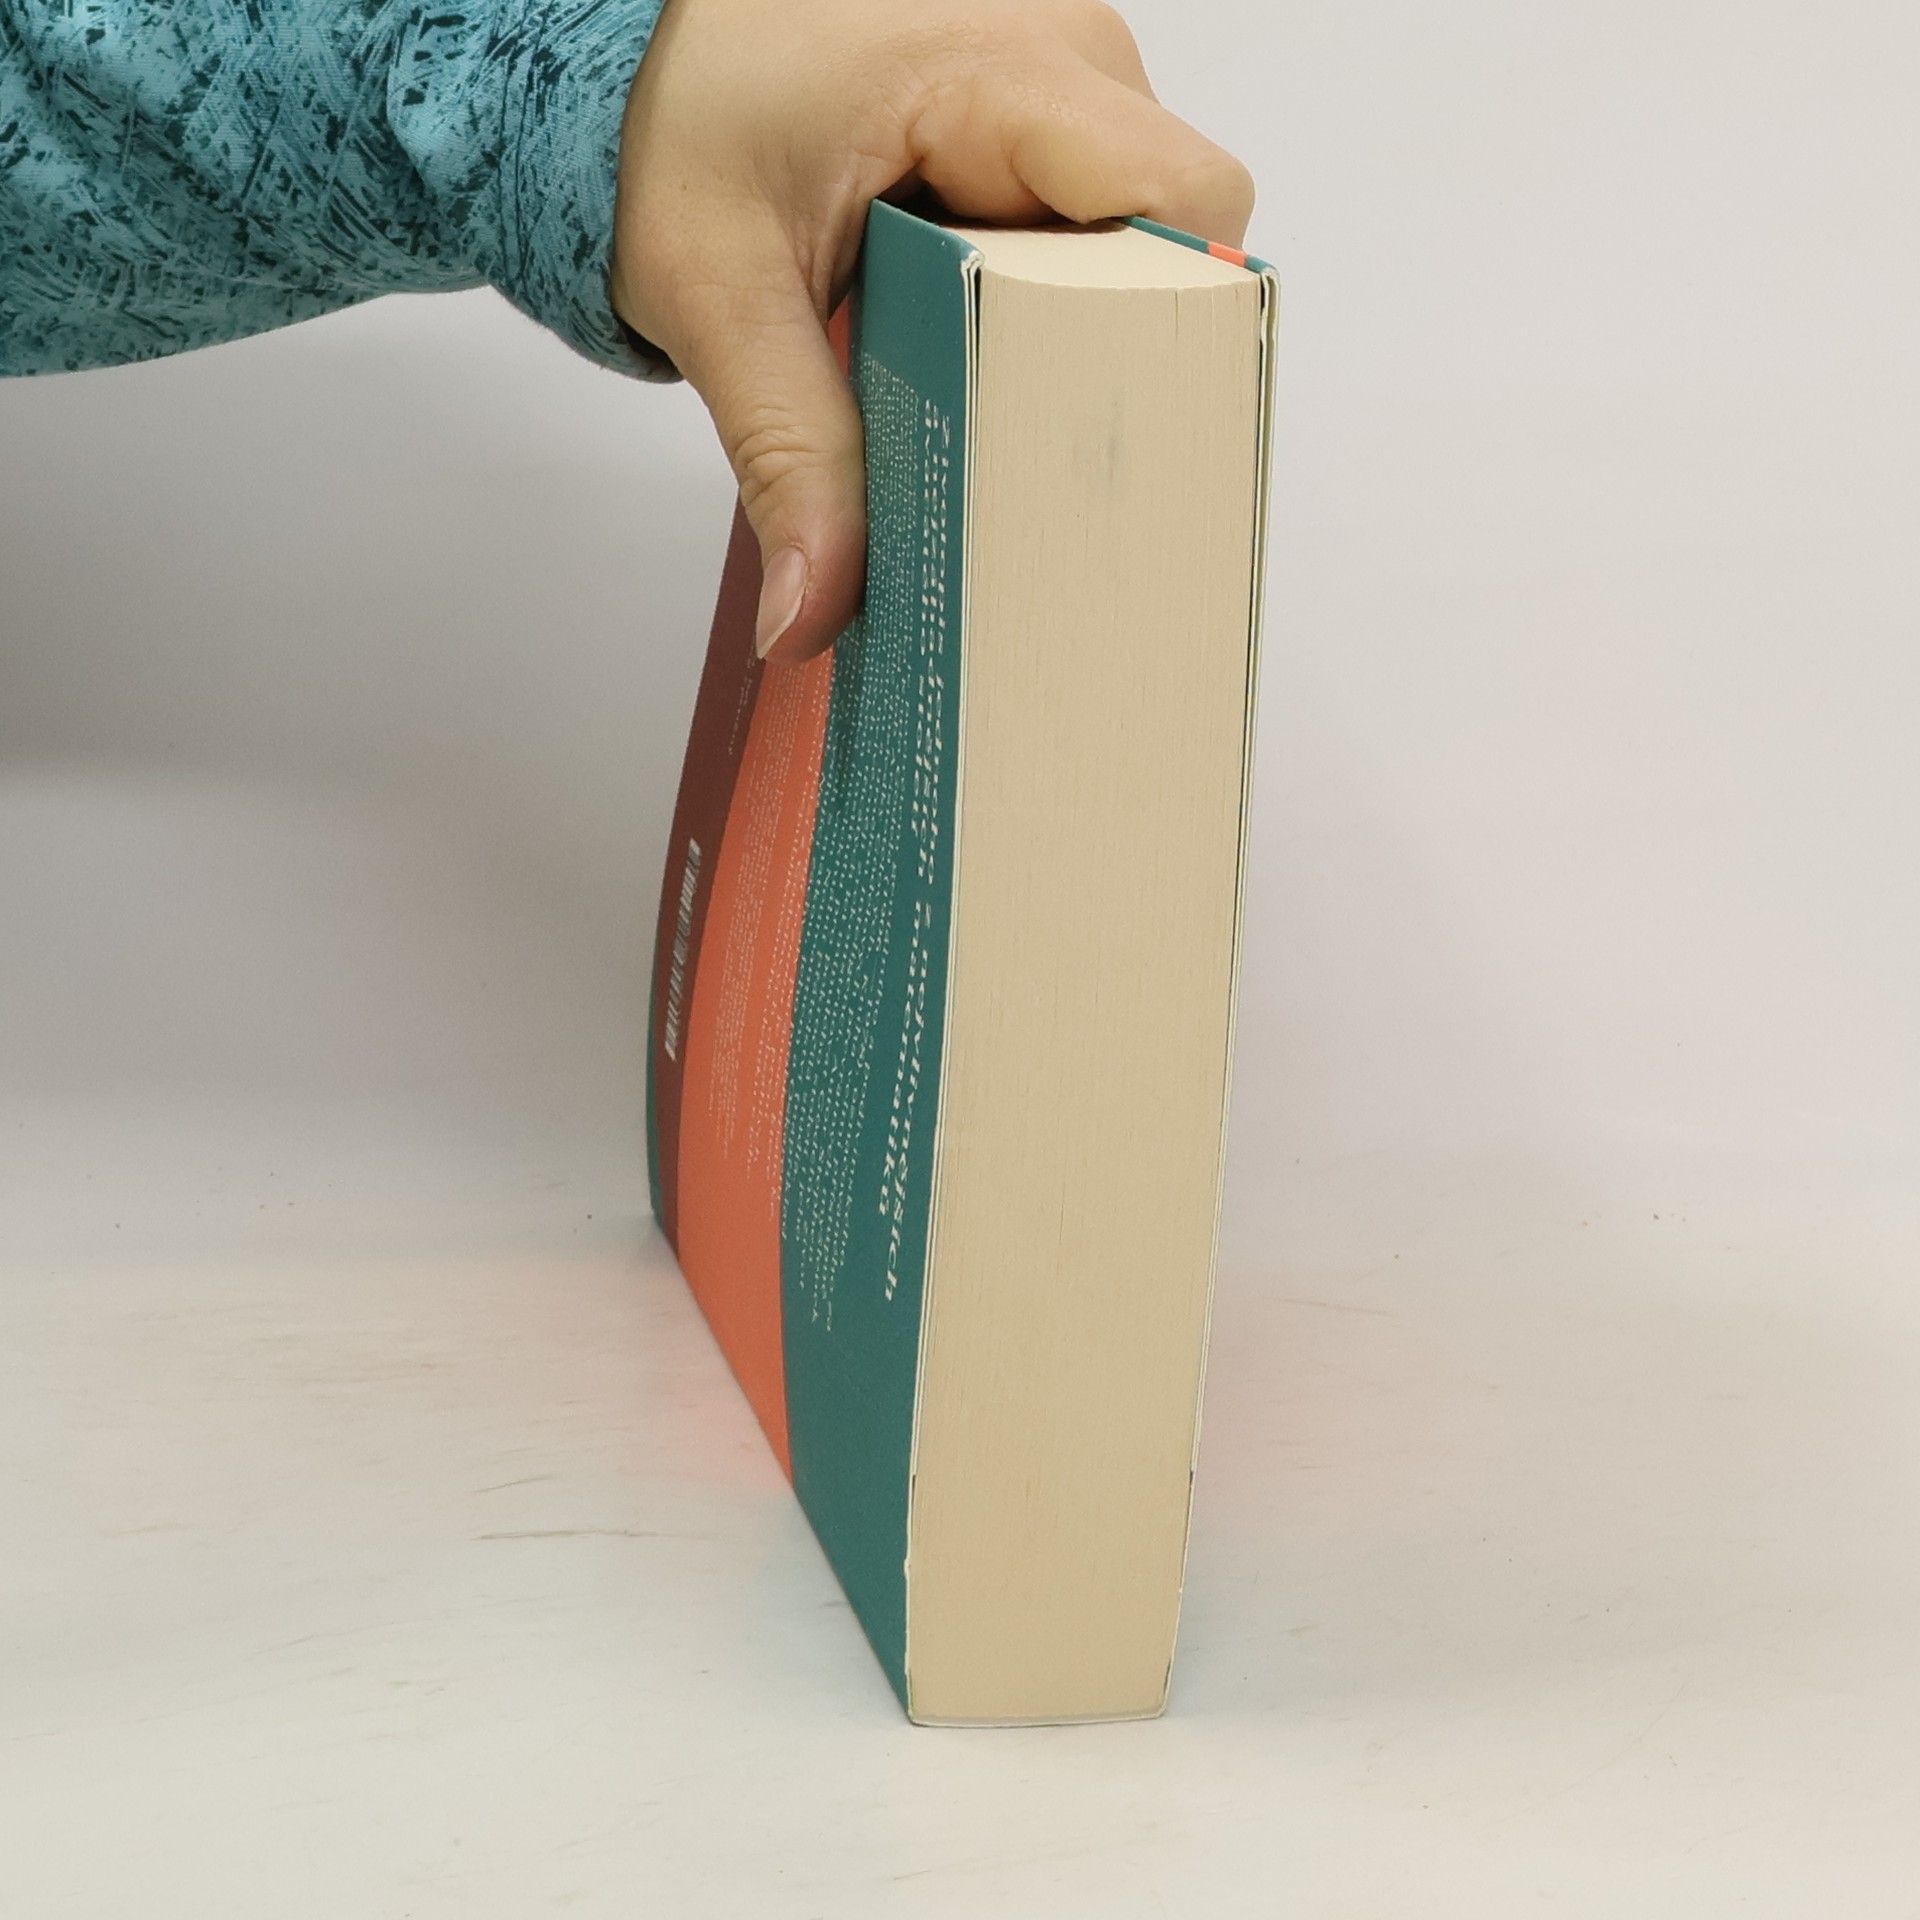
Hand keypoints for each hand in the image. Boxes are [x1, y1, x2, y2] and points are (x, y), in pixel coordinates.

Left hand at [611, 0, 1254, 661]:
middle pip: (1173, 254)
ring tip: (997, 432)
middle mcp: (1067, 66)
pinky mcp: (1040, 136)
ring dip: (1076, 355)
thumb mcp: (723, 297)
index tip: (1115, 450)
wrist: (638, 56)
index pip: (1186, 210)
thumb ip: (788, 457)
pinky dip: (1048, 326)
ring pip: (1139, 260)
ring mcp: (1062, 94)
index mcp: (1009, 73)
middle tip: (1038, 479)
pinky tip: (984, 381)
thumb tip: (812, 612)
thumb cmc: (680, 120)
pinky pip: (1093, 244)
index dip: (1171, 338)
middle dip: (1118, 375)